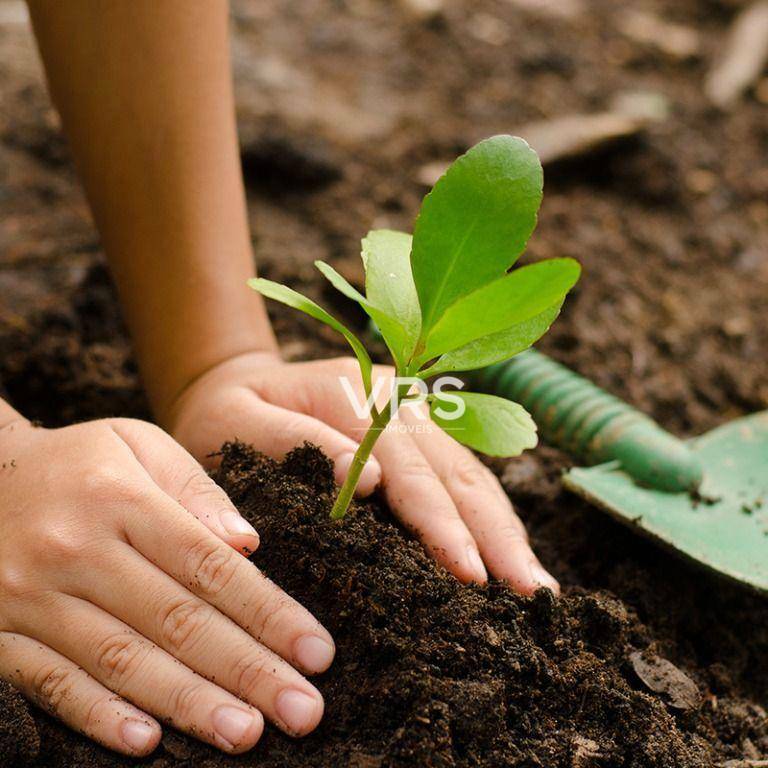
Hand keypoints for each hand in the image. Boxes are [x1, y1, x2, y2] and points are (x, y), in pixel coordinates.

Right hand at [0, 410, 334, 756]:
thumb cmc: (79, 462)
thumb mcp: (138, 444)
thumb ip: (196, 490)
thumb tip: (249, 544)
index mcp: (122, 500)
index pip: (210, 567)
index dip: (268, 613)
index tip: (317, 651)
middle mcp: (77, 551)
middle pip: (176, 621)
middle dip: (247, 670)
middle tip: (304, 711)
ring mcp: (31, 598)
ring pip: (121, 661)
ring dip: (188, 703)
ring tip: (247, 733)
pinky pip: (51, 683)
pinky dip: (98, 715)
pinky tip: (147, 743)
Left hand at [167, 352, 558, 593]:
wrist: (233, 386)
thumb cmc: (226, 415)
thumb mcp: (236, 423)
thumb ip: (293, 441)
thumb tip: (368, 480)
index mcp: (356, 392)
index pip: (409, 466)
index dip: (442, 522)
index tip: (471, 575)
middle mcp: (398, 398)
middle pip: (456, 471)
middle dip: (495, 535)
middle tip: (531, 595)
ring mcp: (415, 412)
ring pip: (471, 475)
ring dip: (505, 530)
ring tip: (538, 588)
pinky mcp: (420, 433)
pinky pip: (463, 477)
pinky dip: (489, 520)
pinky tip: (511, 556)